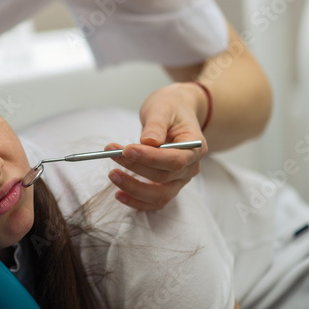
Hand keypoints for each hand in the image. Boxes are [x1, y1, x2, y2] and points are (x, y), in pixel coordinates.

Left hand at [106, 83, 206, 210]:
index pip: (175, 159)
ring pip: (159, 195)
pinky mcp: (168, 185)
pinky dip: (136, 200)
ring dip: (134, 188)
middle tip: (112, 154)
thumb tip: (148, 142)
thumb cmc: (171, 108)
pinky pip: (154, 200)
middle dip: (135, 167)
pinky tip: (119, 194)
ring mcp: (180, 179)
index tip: (126, 150)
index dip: (149, 158)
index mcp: (195, 147)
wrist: (176, 112)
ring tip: (112, 174)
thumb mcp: (163, 108)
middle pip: (163, 177)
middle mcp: (191, 167)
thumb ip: (156, 125)